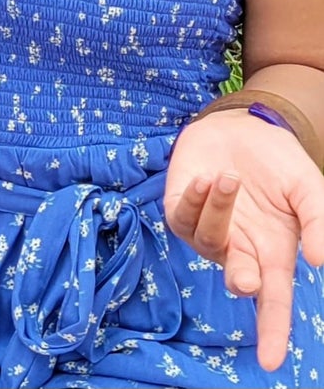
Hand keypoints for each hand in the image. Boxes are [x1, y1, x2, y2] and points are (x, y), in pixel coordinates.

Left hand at [165, 111, 323, 369]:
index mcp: (272, 254)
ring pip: (208, 238)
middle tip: (246, 276)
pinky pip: (181, 216)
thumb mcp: (309, 191)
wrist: (245, 127)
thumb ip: (319, 222)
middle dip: (240, 278)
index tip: (272, 362)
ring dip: (219, 209)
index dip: (273, 333)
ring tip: (231, 176)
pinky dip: (194, 198)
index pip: (274, 303)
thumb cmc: (279, 166)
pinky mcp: (180, 207)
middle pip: (237, 279)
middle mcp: (239, 249)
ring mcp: (208, 230)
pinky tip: (206, 177)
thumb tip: (320, 262)